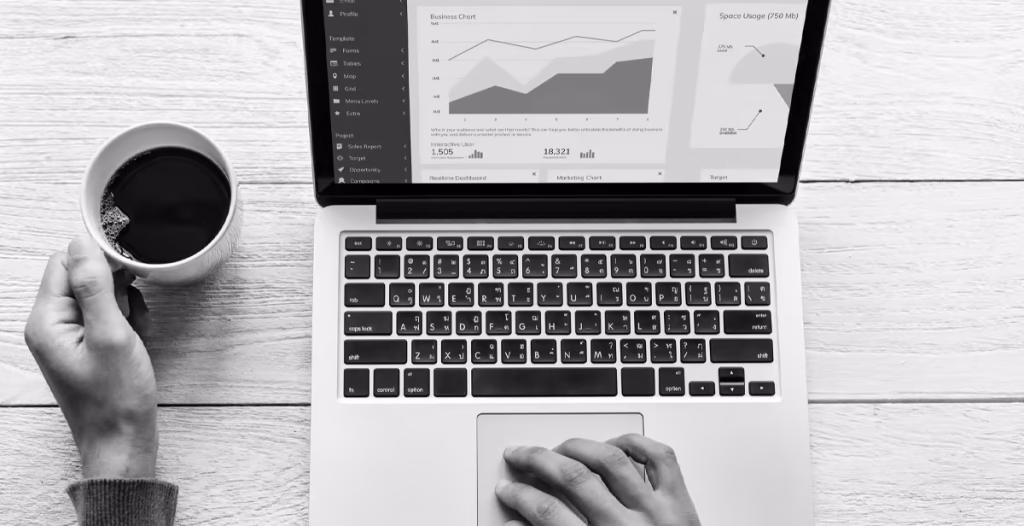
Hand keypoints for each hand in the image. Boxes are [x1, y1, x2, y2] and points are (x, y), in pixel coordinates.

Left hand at [24, 236, 156, 478]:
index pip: (65, 263)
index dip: (99, 258)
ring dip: (124, 305)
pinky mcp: (85, 347)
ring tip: (135, 332)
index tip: (130, 269)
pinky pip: (105, 317)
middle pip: (82, 278)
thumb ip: (94, 286)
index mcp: (47, 321)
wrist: (123, 441)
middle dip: (115, 287)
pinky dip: (126, 322)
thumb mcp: (111, 334)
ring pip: (98, 297)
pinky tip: (137, 339)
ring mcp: (67, 338)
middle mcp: (50, 326)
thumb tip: (82, 242)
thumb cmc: (117, 396)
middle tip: (133, 312)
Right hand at [496, 434, 700, 525]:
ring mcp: (658, 512)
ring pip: (611, 459)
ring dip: (577, 447)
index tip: (508, 489)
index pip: (548, 514)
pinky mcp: (681, 505)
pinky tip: (614, 445)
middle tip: (520, 456)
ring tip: (559, 448)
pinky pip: (660, 458)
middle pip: (574, 478)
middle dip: (537, 460)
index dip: (521, 497)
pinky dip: (635, 444)